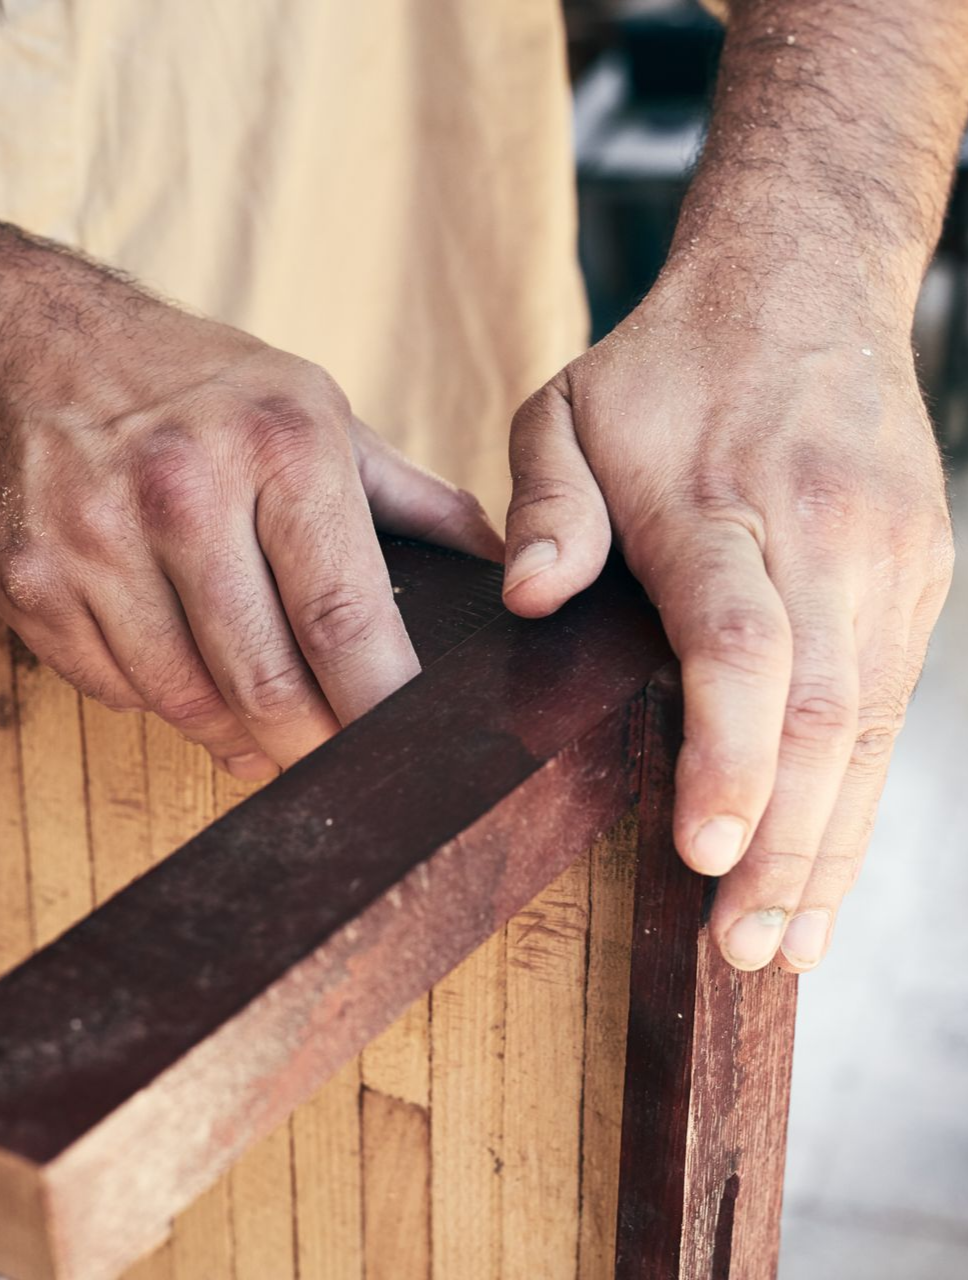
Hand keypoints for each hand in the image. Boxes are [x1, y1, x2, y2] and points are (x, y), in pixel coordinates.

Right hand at [0, 295, 501, 780]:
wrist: (44, 350)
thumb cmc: (206, 393)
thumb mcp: (321, 414)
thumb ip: (415, 504)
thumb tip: (512, 575)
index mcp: (280, 445)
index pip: (345, 617)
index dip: (382, 708)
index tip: (411, 755)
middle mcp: (181, 488)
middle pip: (265, 680)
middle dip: (314, 747)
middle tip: (339, 764)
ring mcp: (92, 537)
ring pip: (185, 701)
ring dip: (238, 735)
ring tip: (267, 729)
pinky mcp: (27, 580)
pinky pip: (114, 691)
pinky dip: (160, 702)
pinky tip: (185, 672)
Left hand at [502, 284, 953, 971]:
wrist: (806, 288)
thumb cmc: (666, 364)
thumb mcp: (566, 410)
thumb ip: (547, 506)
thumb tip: (528, 599)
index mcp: (723, 502)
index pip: (740, 645)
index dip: (729, 755)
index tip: (705, 851)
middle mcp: (824, 539)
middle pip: (822, 713)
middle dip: (786, 843)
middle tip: (743, 946)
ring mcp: (887, 561)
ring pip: (871, 729)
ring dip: (832, 844)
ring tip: (789, 943)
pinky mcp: (915, 579)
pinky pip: (891, 708)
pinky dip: (857, 796)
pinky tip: (829, 862)